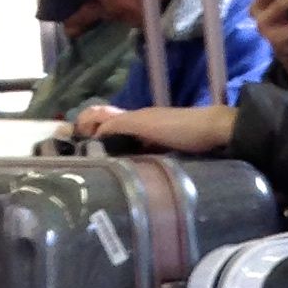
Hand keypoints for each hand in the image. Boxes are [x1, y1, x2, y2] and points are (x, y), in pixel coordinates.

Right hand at [71, 103, 237, 154]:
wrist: (216, 132)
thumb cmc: (181, 126)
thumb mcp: (146, 123)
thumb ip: (120, 125)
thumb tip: (95, 135)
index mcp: (133, 116)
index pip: (99, 116)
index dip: (83, 124)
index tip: (70, 142)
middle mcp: (139, 124)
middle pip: (109, 129)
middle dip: (92, 140)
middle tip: (80, 160)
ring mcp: (152, 137)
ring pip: (122, 142)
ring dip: (109, 151)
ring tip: (96, 170)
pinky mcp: (163, 149)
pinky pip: (138, 152)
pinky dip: (126, 158)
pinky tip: (123, 172)